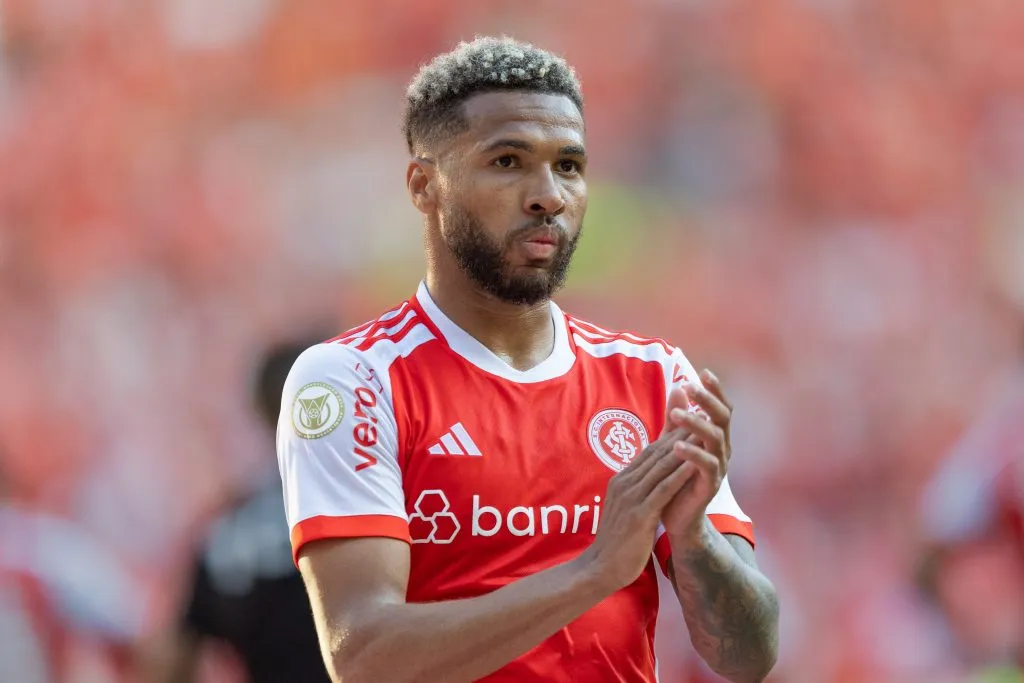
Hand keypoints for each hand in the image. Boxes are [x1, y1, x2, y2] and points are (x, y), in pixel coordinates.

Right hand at [578, 426, 695, 592]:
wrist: (600, 569)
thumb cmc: (616, 542)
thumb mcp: (625, 509)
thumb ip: (636, 491)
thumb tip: (649, 479)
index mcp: (621, 480)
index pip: (649, 452)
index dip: (670, 435)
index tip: (689, 420)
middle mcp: (625, 483)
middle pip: (656, 453)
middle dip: (680, 433)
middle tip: (700, 415)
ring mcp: (631, 498)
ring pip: (661, 467)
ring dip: (685, 448)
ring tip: (703, 432)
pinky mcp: (639, 514)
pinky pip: (664, 490)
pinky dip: (680, 475)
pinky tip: (696, 464)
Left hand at [660, 369, 732, 543]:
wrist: (676, 518)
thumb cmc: (675, 478)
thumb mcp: (673, 444)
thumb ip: (676, 419)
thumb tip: (678, 386)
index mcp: (715, 438)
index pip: (721, 408)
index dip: (715, 390)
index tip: (703, 372)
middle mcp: (722, 450)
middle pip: (723, 418)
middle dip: (708, 400)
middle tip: (691, 386)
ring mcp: (719, 467)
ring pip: (715, 439)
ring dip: (696, 424)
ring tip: (676, 414)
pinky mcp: (710, 485)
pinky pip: (706, 465)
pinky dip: (692, 453)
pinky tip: (676, 445)